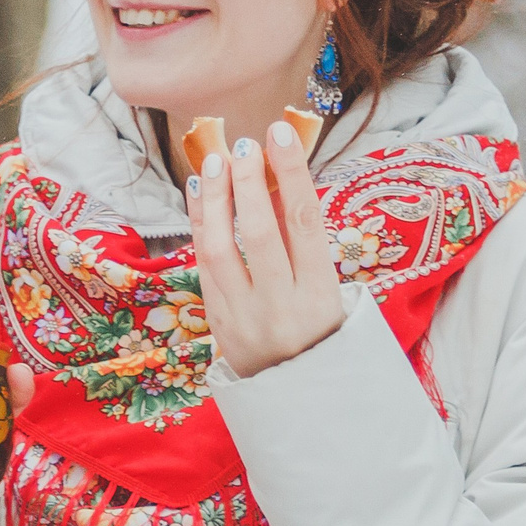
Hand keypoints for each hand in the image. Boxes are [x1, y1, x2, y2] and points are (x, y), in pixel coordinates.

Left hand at [190, 121, 345, 378]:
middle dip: (248, 181)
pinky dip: (199, 222)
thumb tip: (276, 174)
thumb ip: (303, 241)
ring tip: (215, 161)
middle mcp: (281, 306)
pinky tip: (200, 191)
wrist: (295, 393)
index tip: (280, 132)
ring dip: (216, 199)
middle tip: (243, 145)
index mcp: (320, 294)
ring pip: (221, 247)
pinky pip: (202, 263)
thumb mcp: (327, 288)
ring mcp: (244, 316)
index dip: (291, 172)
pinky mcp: (217, 320)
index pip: (304, 222)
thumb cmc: (319, 327)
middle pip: (259, 232)